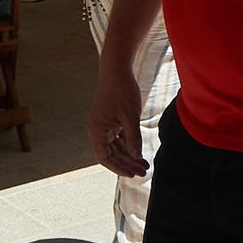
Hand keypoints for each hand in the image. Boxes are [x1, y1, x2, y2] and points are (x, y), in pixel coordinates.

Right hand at [87, 61, 147, 177]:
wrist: (117, 68)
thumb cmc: (122, 90)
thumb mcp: (130, 116)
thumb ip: (133, 137)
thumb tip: (136, 156)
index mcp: (97, 131)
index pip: (105, 158)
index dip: (119, 167)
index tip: (133, 174)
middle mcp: (98, 130)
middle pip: (112, 154)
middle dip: (128, 163)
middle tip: (144, 172)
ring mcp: (104, 124)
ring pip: (117, 146)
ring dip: (130, 155)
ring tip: (145, 164)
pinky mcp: (111, 119)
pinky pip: (119, 137)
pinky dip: (129, 144)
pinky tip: (140, 151)